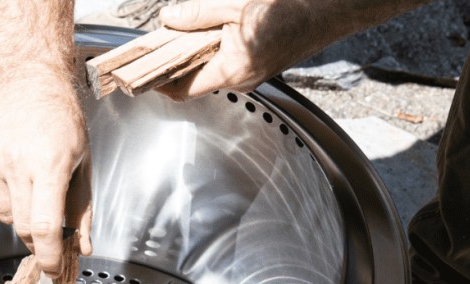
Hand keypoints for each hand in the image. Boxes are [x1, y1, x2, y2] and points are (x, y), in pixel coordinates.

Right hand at [0, 68, 93, 277]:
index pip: (44, 226)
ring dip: (18, 208)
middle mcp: (15, 161)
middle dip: (36, 237)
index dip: (49, 255)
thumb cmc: (60, 117)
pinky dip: (0, 190)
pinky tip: (9, 164)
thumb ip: (82, 209)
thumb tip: (83, 248)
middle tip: (46, 229)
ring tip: (29, 177)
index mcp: (49, 163)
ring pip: (3, 212)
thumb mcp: (83, 161)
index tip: (54, 270)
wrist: (26, 78)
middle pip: (21, 226)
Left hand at [155, 0, 324, 100]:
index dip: (159, 81)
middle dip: (176, 62)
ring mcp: (252, 77)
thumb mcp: (235, 4)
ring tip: (187, 29)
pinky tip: (214, 31)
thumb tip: (168, 19)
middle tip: (161, 40)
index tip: (141, 72)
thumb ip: (197, 13)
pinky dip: (214, 51)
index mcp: (232, 70)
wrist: (328, 11)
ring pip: (211, 70)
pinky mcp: (260, 68)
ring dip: (195, 54)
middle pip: (195, 80)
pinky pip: (228, 64)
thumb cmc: (289, 8)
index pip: (182, 89)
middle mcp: (241, 81)